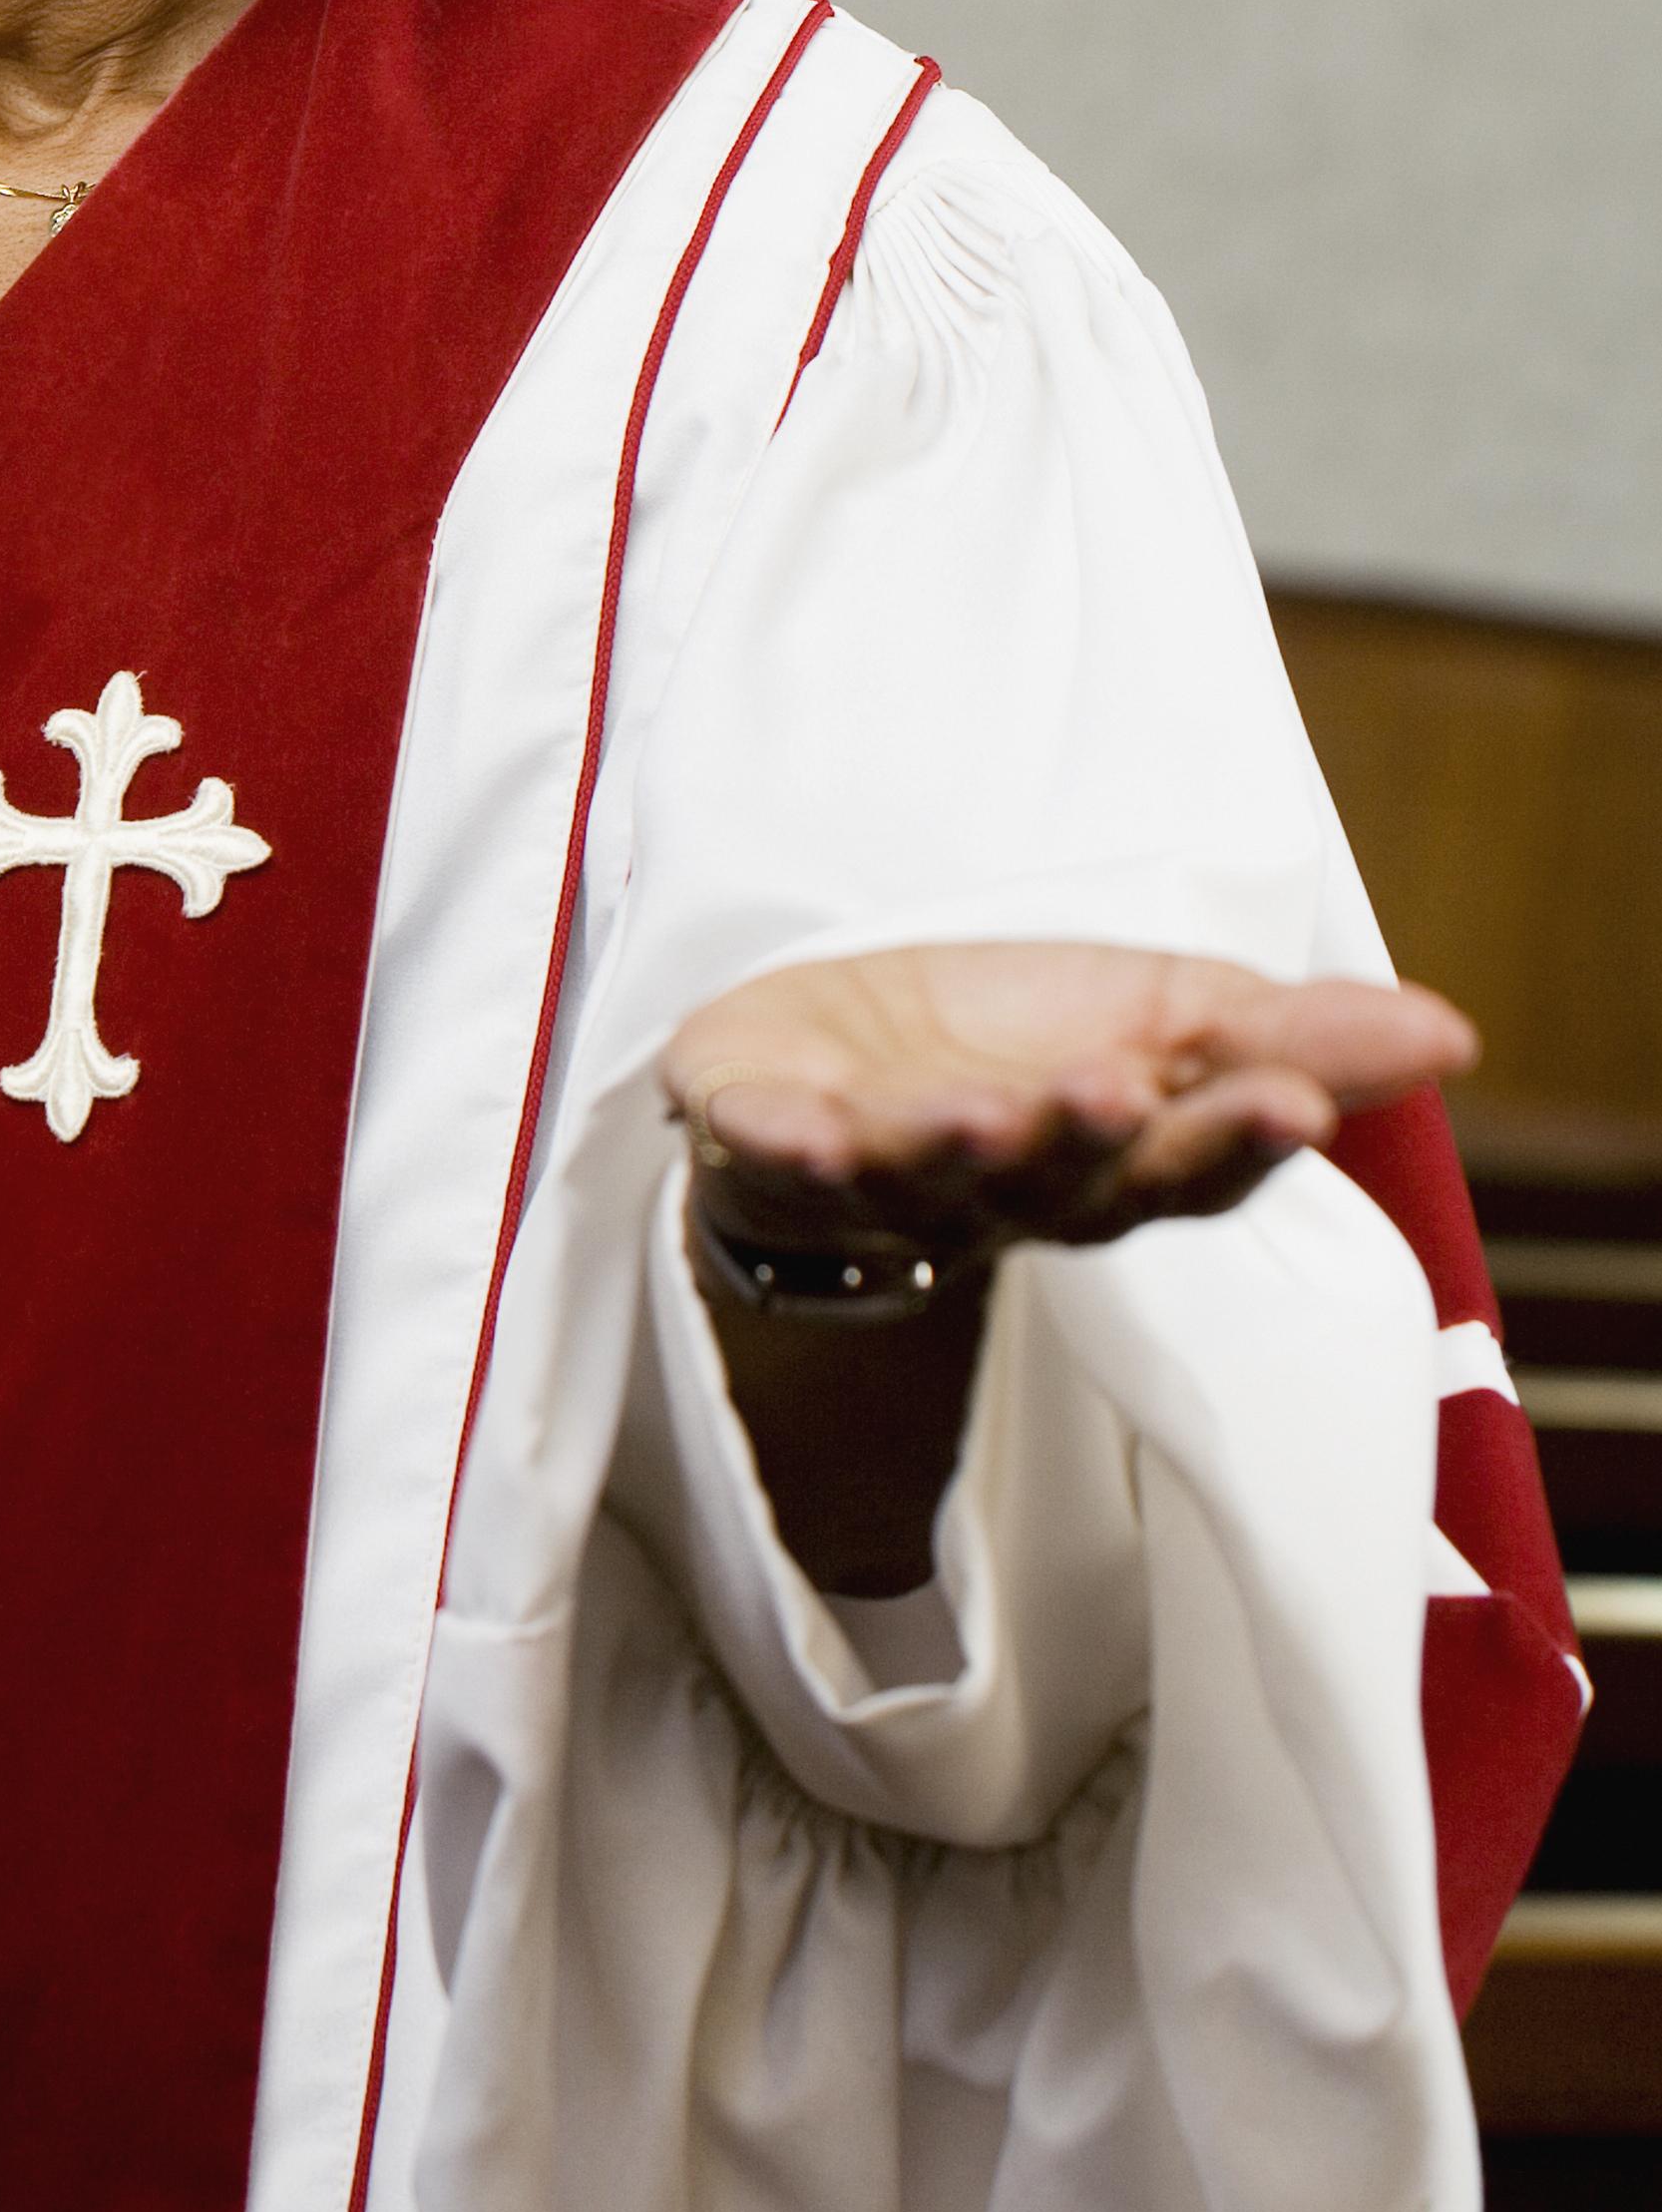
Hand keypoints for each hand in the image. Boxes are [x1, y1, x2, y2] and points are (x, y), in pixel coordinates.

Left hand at [664, 941, 1474, 1256]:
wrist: (837, 1042)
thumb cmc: (1020, 1042)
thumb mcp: (1168, 1013)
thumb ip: (1291, 1035)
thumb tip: (1450, 1037)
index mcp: (1106, 1170)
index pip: (1187, 1171)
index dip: (1235, 1141)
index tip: (1291, 1099)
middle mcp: (995, 1197)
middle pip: (1058, 1184)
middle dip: (1093, 1140)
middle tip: (1130, 1087)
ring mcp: (873, 1179)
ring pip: (921, 1181)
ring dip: (956, 1147)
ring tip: (990, 1110)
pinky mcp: (760, 1140)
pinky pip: (765, 1155)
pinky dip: (777, 1143)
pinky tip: (802, 1126)